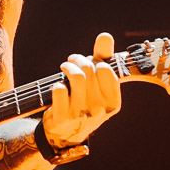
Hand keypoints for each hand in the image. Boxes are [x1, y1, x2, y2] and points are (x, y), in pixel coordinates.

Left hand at [42, 32, 123, 148]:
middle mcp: (99, 110)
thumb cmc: (84, 102)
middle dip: (78, 59)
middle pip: (89, 69)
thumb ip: (103, 59)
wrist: (64, 133)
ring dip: (67, 66)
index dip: (95, 60)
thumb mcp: (98, 84)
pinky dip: (57, 84)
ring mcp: (81, 115)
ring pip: (76, 76)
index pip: (106, 69)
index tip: (89, 62)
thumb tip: (105, 36)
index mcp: (113, 102)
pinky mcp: (62, 118)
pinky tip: (58, 86)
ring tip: (65, 67)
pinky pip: (59, 89)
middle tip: (72, 61)